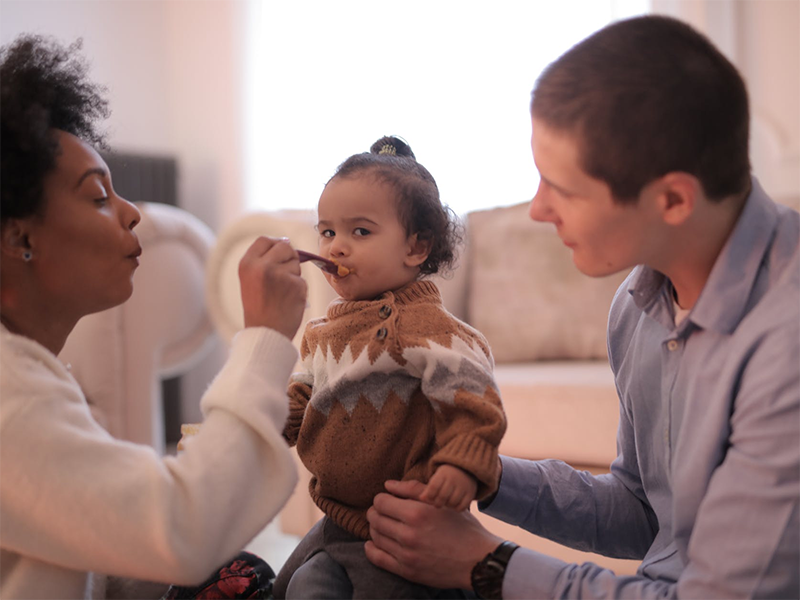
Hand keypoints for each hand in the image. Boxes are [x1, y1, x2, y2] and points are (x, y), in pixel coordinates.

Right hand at [238, 237, 307, 339]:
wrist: (265, 334)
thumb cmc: (259, 308)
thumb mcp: (250, 279)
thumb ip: (263, 260)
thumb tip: (286, 242)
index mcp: (247, 263)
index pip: (265, 239)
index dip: (274, 245)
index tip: (277, 256)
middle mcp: (263, 266)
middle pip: (285, 246)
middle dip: (288, 258)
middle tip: (281, 276)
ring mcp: (280, 275)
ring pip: (296, 262)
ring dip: (293, 274)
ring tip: (281, 292)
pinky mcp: (296, 286)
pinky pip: (302, 280)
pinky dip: (298, 289)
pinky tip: (288, 301)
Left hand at [365, 479, 501, 589]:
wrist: (477, 560)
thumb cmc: (462, 526)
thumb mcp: (441, 501)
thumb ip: (412, 489)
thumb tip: (387, 484)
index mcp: (417, 513)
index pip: (381, 502)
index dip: (381, 498)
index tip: (387, 500)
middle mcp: (409, 534)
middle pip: (375, 519)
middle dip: (375, 512)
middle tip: (382, 512)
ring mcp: (407, 555)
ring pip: (376, 537)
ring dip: (375, 528)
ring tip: (382, 525)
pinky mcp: (407, 571)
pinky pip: (378, 559)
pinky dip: (371, 549)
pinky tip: (373, 543)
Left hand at [420, 464, 477, 510]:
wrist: (465, 469)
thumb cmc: (446, 476)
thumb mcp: (436, 477)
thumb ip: (428, 488)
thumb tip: (421, 498)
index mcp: (443, 473)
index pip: (433, 488)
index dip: (429, 496)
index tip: (429, 498)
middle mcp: (454, 479)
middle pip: (442, 497)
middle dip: (437, 503)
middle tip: (437, 503)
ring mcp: (463, 486)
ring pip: (452, 503)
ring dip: (447, 506)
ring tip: (446, 503)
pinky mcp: (471, 493)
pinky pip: (462, 507)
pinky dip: (457, 508)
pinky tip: (454, 505)